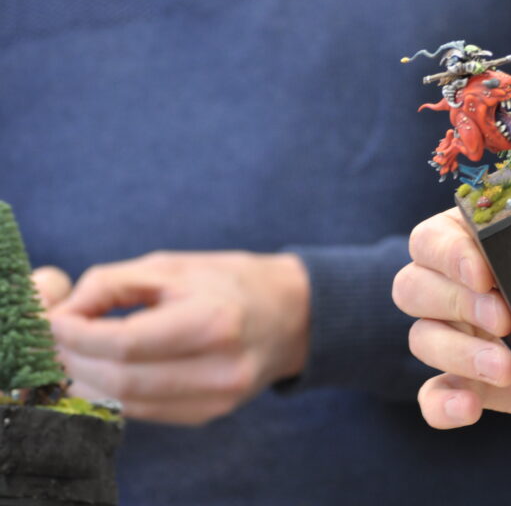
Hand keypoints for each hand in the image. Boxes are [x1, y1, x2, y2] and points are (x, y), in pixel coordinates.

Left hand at [45, 251, 309, 424]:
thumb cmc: (230, 282)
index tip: (51, 323)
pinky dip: (115, 392)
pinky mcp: (211, 413)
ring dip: (89, 381)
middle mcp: (221, 369)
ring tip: (73, 355)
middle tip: (54, 341)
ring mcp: (218, 398)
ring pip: (128, 403)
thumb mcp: (173, 266)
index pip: (126, 344)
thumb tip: (62, 314)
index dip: (77, 336)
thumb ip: (113, 284)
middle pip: (122, 381)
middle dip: (75, 361)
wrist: (292, 314)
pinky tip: (106, 370)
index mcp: (215, 321)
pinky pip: (146, 411)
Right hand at [392, 174, 510, 428]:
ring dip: (454, 352)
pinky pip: (436, 394)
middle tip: (505, 319)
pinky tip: (470, 408)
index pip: (438, 234)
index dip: (448, 252)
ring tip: (507, 367)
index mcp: (492, 236)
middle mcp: (469, 283)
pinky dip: (441, 403)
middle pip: (415, 284)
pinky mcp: (483, 382)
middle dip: (451, 301)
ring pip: (422, 336)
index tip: (485, 270)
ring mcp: (472, 335)